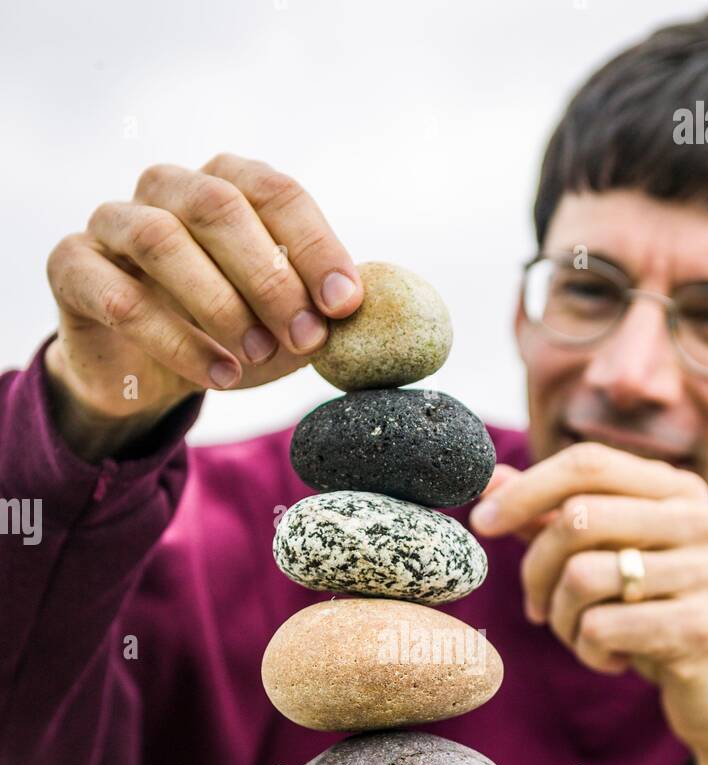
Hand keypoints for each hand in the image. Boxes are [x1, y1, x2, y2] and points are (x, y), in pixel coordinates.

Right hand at [45, 153, 362, 448]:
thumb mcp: (284, 325)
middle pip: (218, 206)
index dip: (314, 244)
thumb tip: (373, 302)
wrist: (148, 376)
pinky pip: (120, 298)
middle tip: (307, 338)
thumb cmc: (227, 335)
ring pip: (161, 240)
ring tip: (257, 357)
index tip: (345, 303)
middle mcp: (166, 188)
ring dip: (220, 304)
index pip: (274, 191)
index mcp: (225, 183)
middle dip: (270, 276)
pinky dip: (176, 341)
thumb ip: (324, 310)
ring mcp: (112, 222)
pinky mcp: (72, 268)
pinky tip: (217, 376)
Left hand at [469, 443, 707, 764]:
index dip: (524, 489)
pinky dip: (589, 653)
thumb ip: (557, 518)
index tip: (481, 522)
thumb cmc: (662, 619)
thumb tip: (493, 479)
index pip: (587, 463)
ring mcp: (706, 572)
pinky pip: (602, 628)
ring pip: (582, 576)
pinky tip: (614, 660)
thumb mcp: (614, 562)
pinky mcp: (700, 627)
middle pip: (576, 517)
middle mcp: (700, 521)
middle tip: (537, 609)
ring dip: (563, 619)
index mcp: (679, 491)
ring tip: (585, 636)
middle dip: (536, 570)